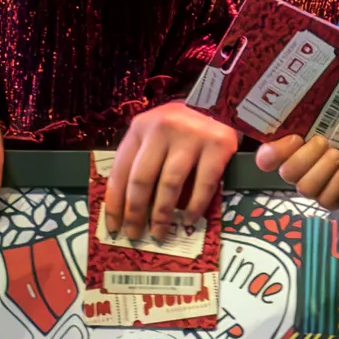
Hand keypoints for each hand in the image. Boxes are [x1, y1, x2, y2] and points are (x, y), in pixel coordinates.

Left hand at [102, 101, 240, 239]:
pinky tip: (188, 220)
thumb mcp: (155, 134)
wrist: (223, 102)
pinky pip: (203, 185)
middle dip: (135, 213)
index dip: (115, 202)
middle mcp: (163, 128)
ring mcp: (191, 136)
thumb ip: (142, 159)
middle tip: (135, 235)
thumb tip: (128, 206)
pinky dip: (194, 207)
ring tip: (160, 233)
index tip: (114, 226)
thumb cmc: (182, 127)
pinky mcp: (218, 145)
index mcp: (141, 127)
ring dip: (162, 215)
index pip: (120, 169)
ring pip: (169, 184)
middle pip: (141, 179)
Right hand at [256, 107, 338, 209]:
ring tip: (338, 154)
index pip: (266, 158)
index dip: (271, 153)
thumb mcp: (328, 116)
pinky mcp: (331, 199)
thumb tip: (294, 111)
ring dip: (323, 168)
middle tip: (324, 141)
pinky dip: (336, 181)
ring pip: (305, 188)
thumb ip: (306, 118)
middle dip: (306, 156)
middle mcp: (297, 169)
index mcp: (289, 148)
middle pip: (287, 173)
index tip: (294, 138)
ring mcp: (314, 186)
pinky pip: (325, 198)